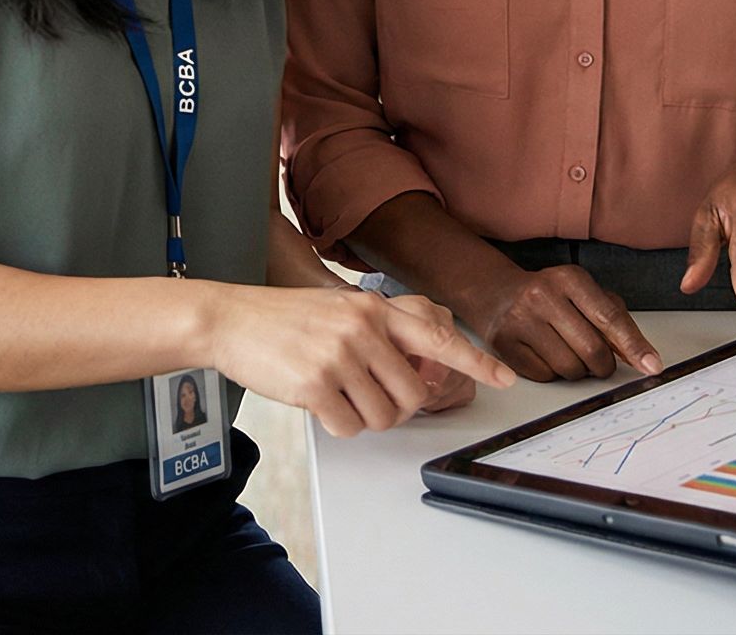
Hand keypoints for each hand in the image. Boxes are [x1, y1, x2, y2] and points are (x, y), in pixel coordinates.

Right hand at [210, 287, 513, 437]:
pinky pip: (351, 427)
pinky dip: (339, 425)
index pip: (438, 336)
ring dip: (365, 417)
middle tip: (368, 397)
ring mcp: (339, 356)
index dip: (476, 361)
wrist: (230, 319)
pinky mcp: (315, 385)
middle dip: (397, 407)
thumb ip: (381, 332)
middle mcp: (362, 328)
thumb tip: (422, 368)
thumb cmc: (286, 319)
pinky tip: (318, 403)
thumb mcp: (341, 309)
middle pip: (413, 394)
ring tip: (337, 395)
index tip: (505, 377)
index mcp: (374, 308)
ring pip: (384, 416)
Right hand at [458, 263, 661, 382]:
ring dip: (579, 372)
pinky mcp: (504, 344)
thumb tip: (640, 355)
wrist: (495, 292)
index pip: (610, 318)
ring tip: (568, 354)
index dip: (635, 346)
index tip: (652, 365)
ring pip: (569, 368)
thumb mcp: (582, 292)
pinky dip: (553, 373)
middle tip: (600, 364)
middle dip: (604, 366)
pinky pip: (545, 376)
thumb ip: (614, 318)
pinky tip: (546, 355)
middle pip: (592, 350)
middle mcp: (543, 296)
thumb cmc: (548, 295)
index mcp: (569, 279)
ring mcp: (520, 320)